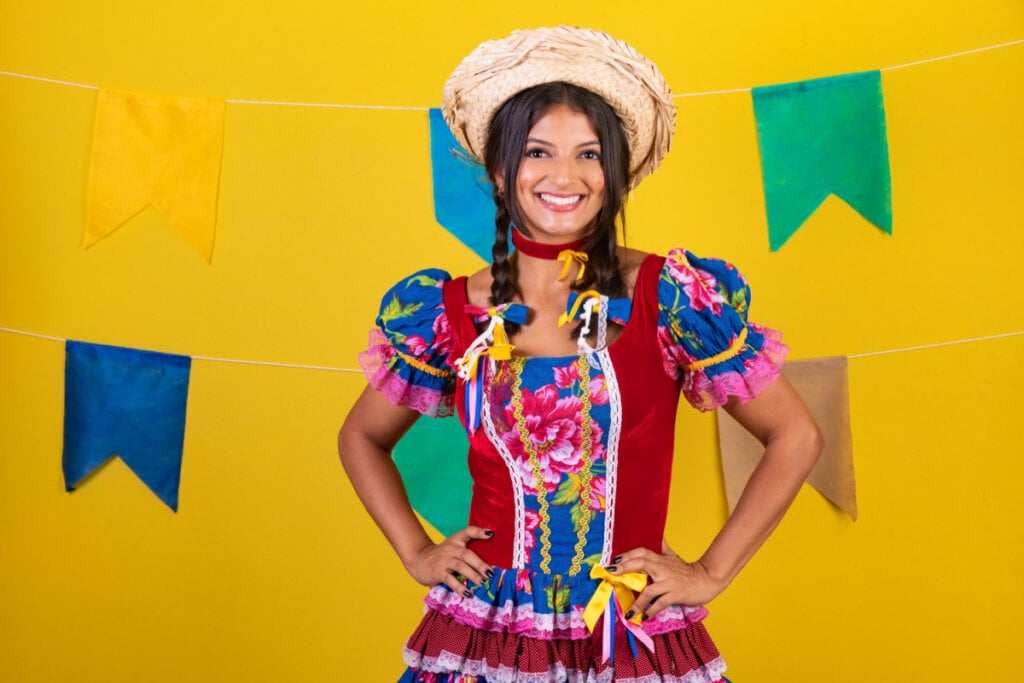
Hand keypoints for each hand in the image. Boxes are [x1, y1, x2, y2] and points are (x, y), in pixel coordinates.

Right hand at [405, 525, 494, 596]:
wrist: (419, 560)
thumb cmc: (443, 556)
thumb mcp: (454, 548)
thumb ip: (468, 553)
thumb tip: (491, 567)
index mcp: (456, 540)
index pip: (468, 531)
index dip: (479, 532)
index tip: (491, 534)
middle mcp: (451, 548)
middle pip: (467, 554)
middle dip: (480, 564)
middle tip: (490, 573)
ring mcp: (444, 560)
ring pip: (460, 566)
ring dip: (472, 575)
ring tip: (482, 583)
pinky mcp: (438, 572)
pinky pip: (450, 580)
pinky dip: (460, 587)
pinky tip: (468, 593)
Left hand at [609, 544, 724, 618]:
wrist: (707, 579)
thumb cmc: (688, 571)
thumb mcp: (674, 557)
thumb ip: (663, 548)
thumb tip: (657, 536)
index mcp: (661, 560)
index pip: (642, 552)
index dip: (629, 554)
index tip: (615, 560)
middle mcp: (663, 568)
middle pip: (642, 564)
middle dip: (625, 568)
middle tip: (612, 574)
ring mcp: (669, 582)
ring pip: (649, 589)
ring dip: (638, 601)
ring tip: (629, 612)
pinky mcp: (676, 594)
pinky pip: (661, 602)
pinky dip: (652, 610)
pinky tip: (645, 616)